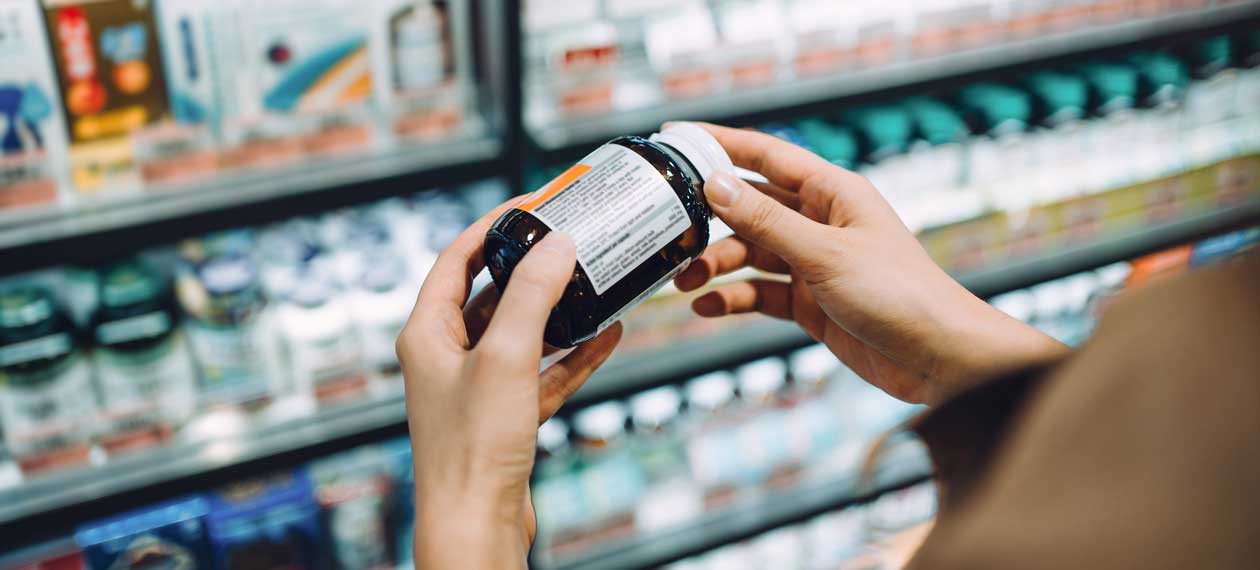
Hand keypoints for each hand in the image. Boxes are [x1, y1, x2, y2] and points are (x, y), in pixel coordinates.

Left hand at [397, 199, 622, 568]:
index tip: (528, 207)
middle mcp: (446, 357)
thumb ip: (532, 297)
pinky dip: (573, 355)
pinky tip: (608, 335)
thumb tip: (556, 246)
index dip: (490, 229)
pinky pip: (543, 373)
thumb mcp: (506, 357)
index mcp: (426, 334)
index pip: (455, 261)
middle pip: (490, 295)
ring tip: (595, 282)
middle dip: (531, 269)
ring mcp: (477, 388)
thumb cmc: (471, 447)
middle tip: (568, 242)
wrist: (477, 524)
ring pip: (521, 334)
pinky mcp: (506, 418)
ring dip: (558, 311)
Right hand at [675, 123, 1066, 404]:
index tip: (676, 140)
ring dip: (717, 266)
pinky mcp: (810, 303)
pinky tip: (709, 307)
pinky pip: (761, 292)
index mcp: (834, 193)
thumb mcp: (825, 254)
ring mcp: (814, 264)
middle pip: (751, 208)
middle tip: (670, 232)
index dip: (721, 145)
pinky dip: (733, 298)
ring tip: (684, 282)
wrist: (939, 359)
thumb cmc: (900, 295)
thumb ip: (767, 222)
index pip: (767, 155)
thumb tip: (715, 185)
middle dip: (710, 220)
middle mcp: (822, 223)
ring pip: (751, 254)